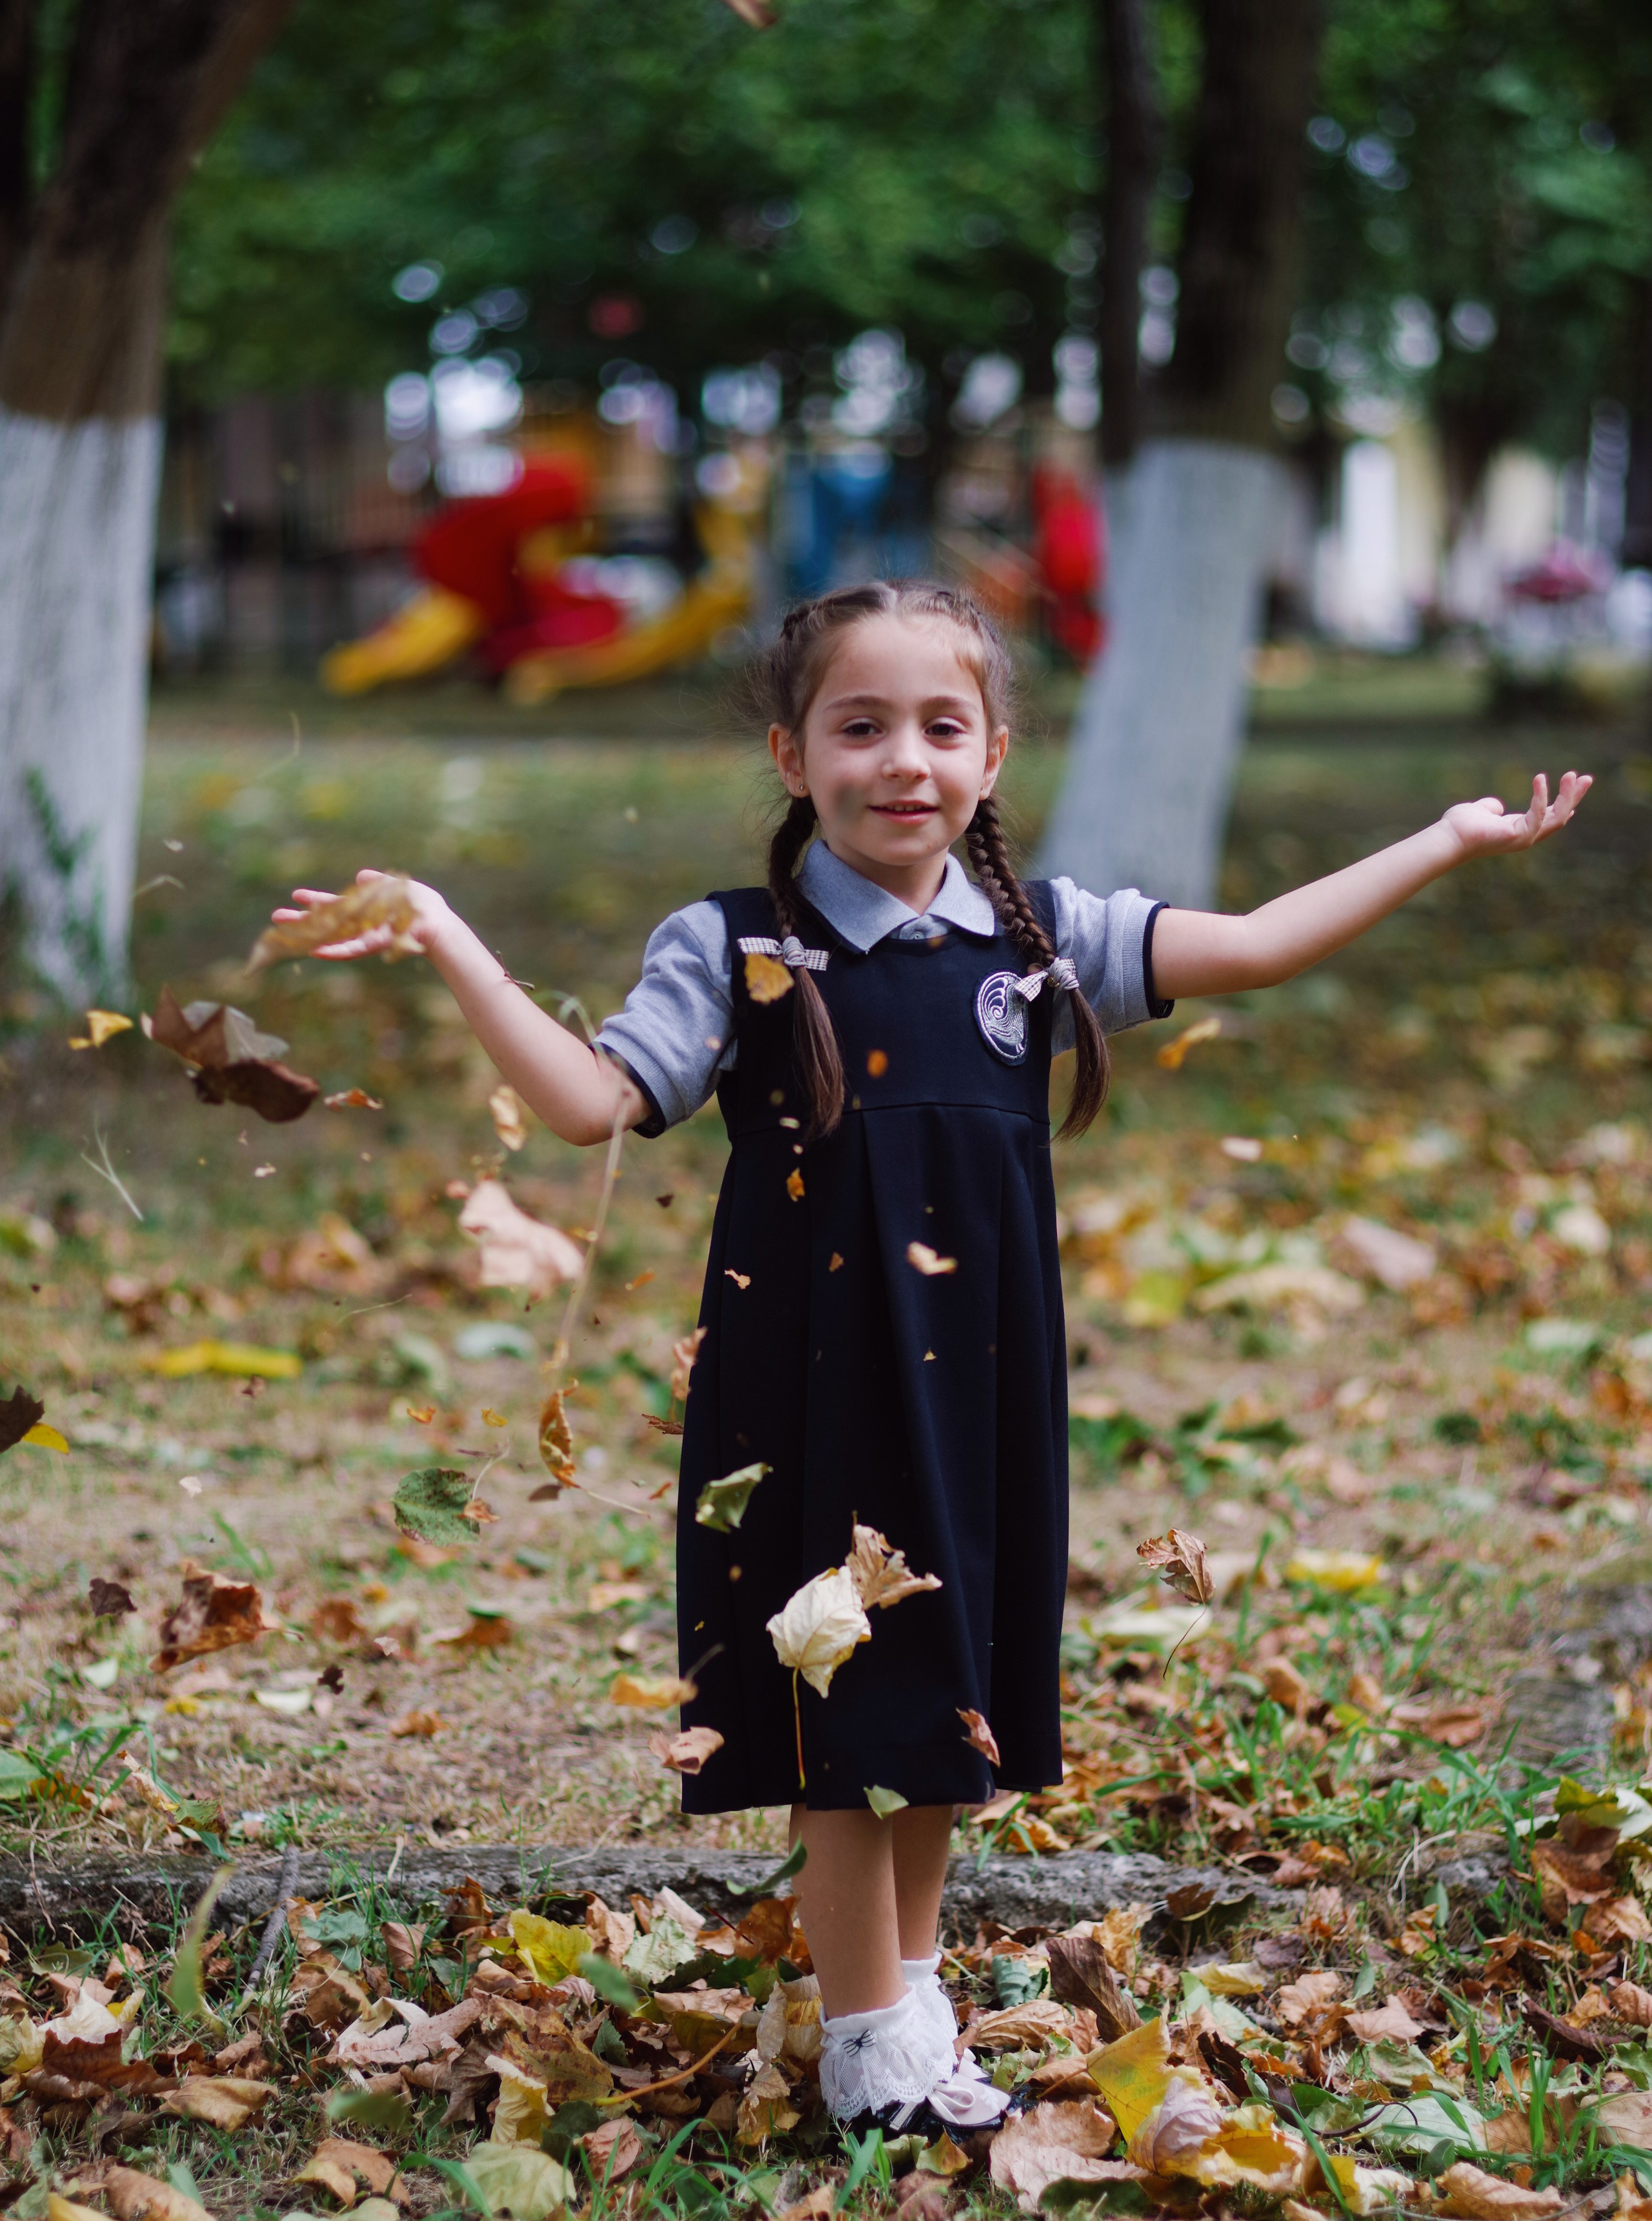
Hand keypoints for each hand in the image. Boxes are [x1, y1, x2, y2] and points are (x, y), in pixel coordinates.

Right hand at [268, 868, 452, 960]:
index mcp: (366, 909)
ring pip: (331, 937)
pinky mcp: (374, 946)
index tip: (296, 895)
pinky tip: (313, 951)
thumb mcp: (396, 887)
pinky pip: (349, 950)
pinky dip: (332, 950)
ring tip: (283, 932)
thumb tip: (359, 875)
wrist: (438, 923)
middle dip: (302, 920)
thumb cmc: (422, 905)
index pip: (335, 905)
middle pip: (326, 922)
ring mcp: (365, 936)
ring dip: (308, 935)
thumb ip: (376, 883)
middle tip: (276, 917)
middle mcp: (362, 925)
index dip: (316, 900)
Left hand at [1442, 772, 1591, 858]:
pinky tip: (1540, 778)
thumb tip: (1496, 806)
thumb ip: (1491, 807)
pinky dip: (1541, 796)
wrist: (1447, 839)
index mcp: (1519, 829)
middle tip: (1587, 777)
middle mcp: (1525, 836)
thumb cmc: (1459, 826)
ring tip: (1572, 775)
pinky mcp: (1518, 836)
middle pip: (1559, 817)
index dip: (1565, 802)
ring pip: (1557, 818)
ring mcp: (1524, 839)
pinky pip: (1537, 814)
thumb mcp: (1480, 811)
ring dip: (1567, 796)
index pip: (1549, 817)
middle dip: (1574, 797)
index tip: (1578, 786)